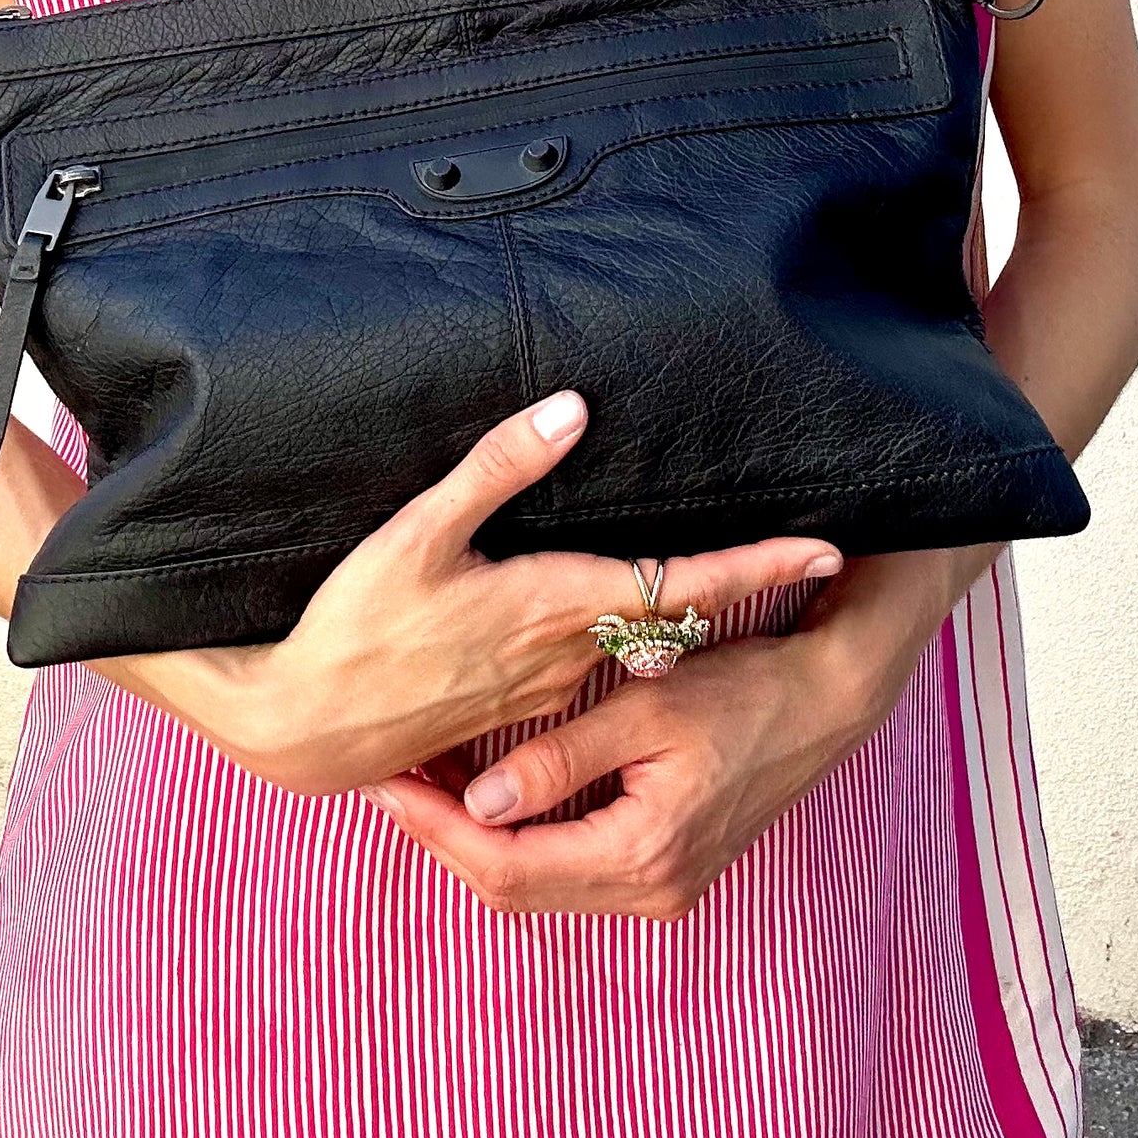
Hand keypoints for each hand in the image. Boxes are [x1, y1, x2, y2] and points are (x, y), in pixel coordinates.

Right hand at [95, 390, 842, 796]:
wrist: (310, 728)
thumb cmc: (357, 627)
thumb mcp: (417, 533)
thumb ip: (497, 469)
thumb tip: (571, 410)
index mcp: (556, 605)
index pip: (681, 582)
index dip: (757, 565)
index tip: (826, 545)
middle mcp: (569, 653)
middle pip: (676, 614)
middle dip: (738, 585)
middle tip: (800, 553)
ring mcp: (550, 686)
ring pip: (639, 641)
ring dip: (684, 612)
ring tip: (731, 576)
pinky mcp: (523, 702)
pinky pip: (596, 663)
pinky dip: (628, 637)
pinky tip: (622, 614)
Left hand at [362, 543, 1001, 918]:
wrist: (825, 702)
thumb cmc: (741, 691)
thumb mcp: (645, 711)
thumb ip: (560, 760)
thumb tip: (478, 804)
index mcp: (642, 856)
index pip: (507, 865)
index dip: (435, 828)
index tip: (384, 782)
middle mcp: (650, 891)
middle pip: (514, 886)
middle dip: (442, 837)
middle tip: (384, 781)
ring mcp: (659, 888)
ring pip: (537, 883)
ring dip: (476, 840)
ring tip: (418, 783)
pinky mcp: (663, 870)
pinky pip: (569, 868)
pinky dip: (520, 836)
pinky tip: (483, 792)